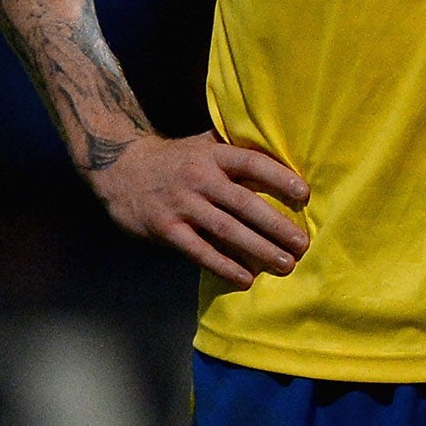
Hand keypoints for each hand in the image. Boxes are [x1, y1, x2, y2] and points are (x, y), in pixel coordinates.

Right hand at [90, 133, 309, 288]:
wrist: (122, 168)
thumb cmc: (177, 160)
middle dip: (276, 225)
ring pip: (226, 230)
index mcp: (213, 155)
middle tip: (302, 243)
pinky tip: (245, 278)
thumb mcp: (204, 146)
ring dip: (258, 249)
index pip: (252, 163)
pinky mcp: (166, 228)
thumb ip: (235, 154)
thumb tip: (282, 159)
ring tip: (285, 264)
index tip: (304, 194)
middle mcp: (199, 178)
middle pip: (244, 203)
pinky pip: (200, 251)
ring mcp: (182, 204)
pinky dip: (224, 266)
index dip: (279, 178)